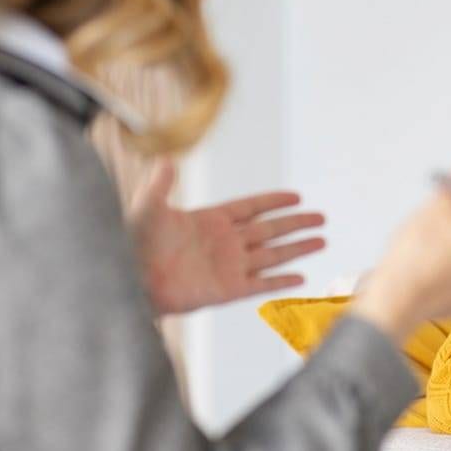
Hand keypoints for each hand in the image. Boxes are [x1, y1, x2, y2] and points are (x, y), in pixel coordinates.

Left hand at [129, 159, 325, 314]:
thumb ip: (160, 185)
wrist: (129, 281)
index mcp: (211, 220)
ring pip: (272, 255)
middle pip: (270, 230)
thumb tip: (165, 160)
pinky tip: (300, 277)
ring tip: (321, 241)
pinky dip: (280, 281)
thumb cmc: (133, 244)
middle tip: (321, 218)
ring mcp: (229, 266)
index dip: (273, 202)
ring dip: (297, 249)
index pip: (251, 208)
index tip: (296, 197)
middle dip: (296, 224)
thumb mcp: (148, 207)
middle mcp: (225, 243)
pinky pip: (261, 284)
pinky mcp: (227, 290)